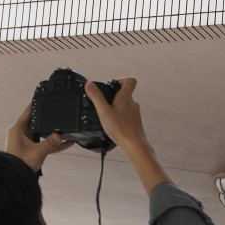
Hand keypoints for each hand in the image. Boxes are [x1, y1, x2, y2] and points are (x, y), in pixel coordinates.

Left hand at [5, 103, 74, 171]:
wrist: (15, 178)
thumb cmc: (19, 164)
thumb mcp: (38, 152)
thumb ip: (50, 144)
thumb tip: (60, 135)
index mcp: (17, 130)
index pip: (28, 113)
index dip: (35, 105)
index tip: (41, 97)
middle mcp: (20, 134)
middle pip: (36, 122)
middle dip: (47, 120)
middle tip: (57, 114)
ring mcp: (25, 142)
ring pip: (41, 133)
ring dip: (52, 133)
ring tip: (65, 129)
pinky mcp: (31, 149)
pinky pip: (44, 143)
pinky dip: (53, 143)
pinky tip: (66, 142)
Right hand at [85, 77, 170, 192]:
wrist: (134, 145)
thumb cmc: (121, 129)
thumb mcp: (103, 111)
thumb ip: (96, 97)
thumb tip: (89, 84)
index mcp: (126, 97)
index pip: (130, 80)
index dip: (120, 80)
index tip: (111, 85)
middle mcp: (133, 103)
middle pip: (125, 93)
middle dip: (113, 95)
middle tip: (104, 102)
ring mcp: (135, 113)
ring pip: (125, 104)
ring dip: (116, 107)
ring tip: (107, 114)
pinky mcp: (135, 122)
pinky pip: (126, 115)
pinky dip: (119, 116)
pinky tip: (113, 124)